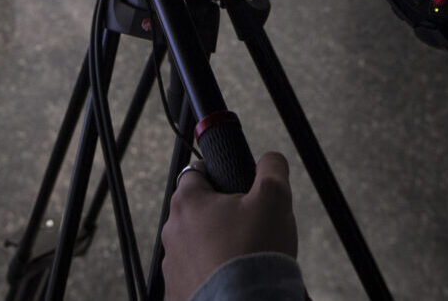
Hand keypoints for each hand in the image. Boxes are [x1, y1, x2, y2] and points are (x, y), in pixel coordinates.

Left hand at [161, 153, 296, 300]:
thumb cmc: (255, 251)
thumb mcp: (274, 197)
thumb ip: (272, 169)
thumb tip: (271, 160)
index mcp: (189, 202)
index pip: (196, 172)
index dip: (218, 173)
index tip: (235, 183)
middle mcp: (173, 231)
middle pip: (197, 211)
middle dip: (221, 214)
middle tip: (249, 224)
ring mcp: (172, 264)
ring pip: (195, 244)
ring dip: (215, 246)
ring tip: (244, 256)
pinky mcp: (177, 291)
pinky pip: (195, 275)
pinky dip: (211, 274)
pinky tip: (233, 278)